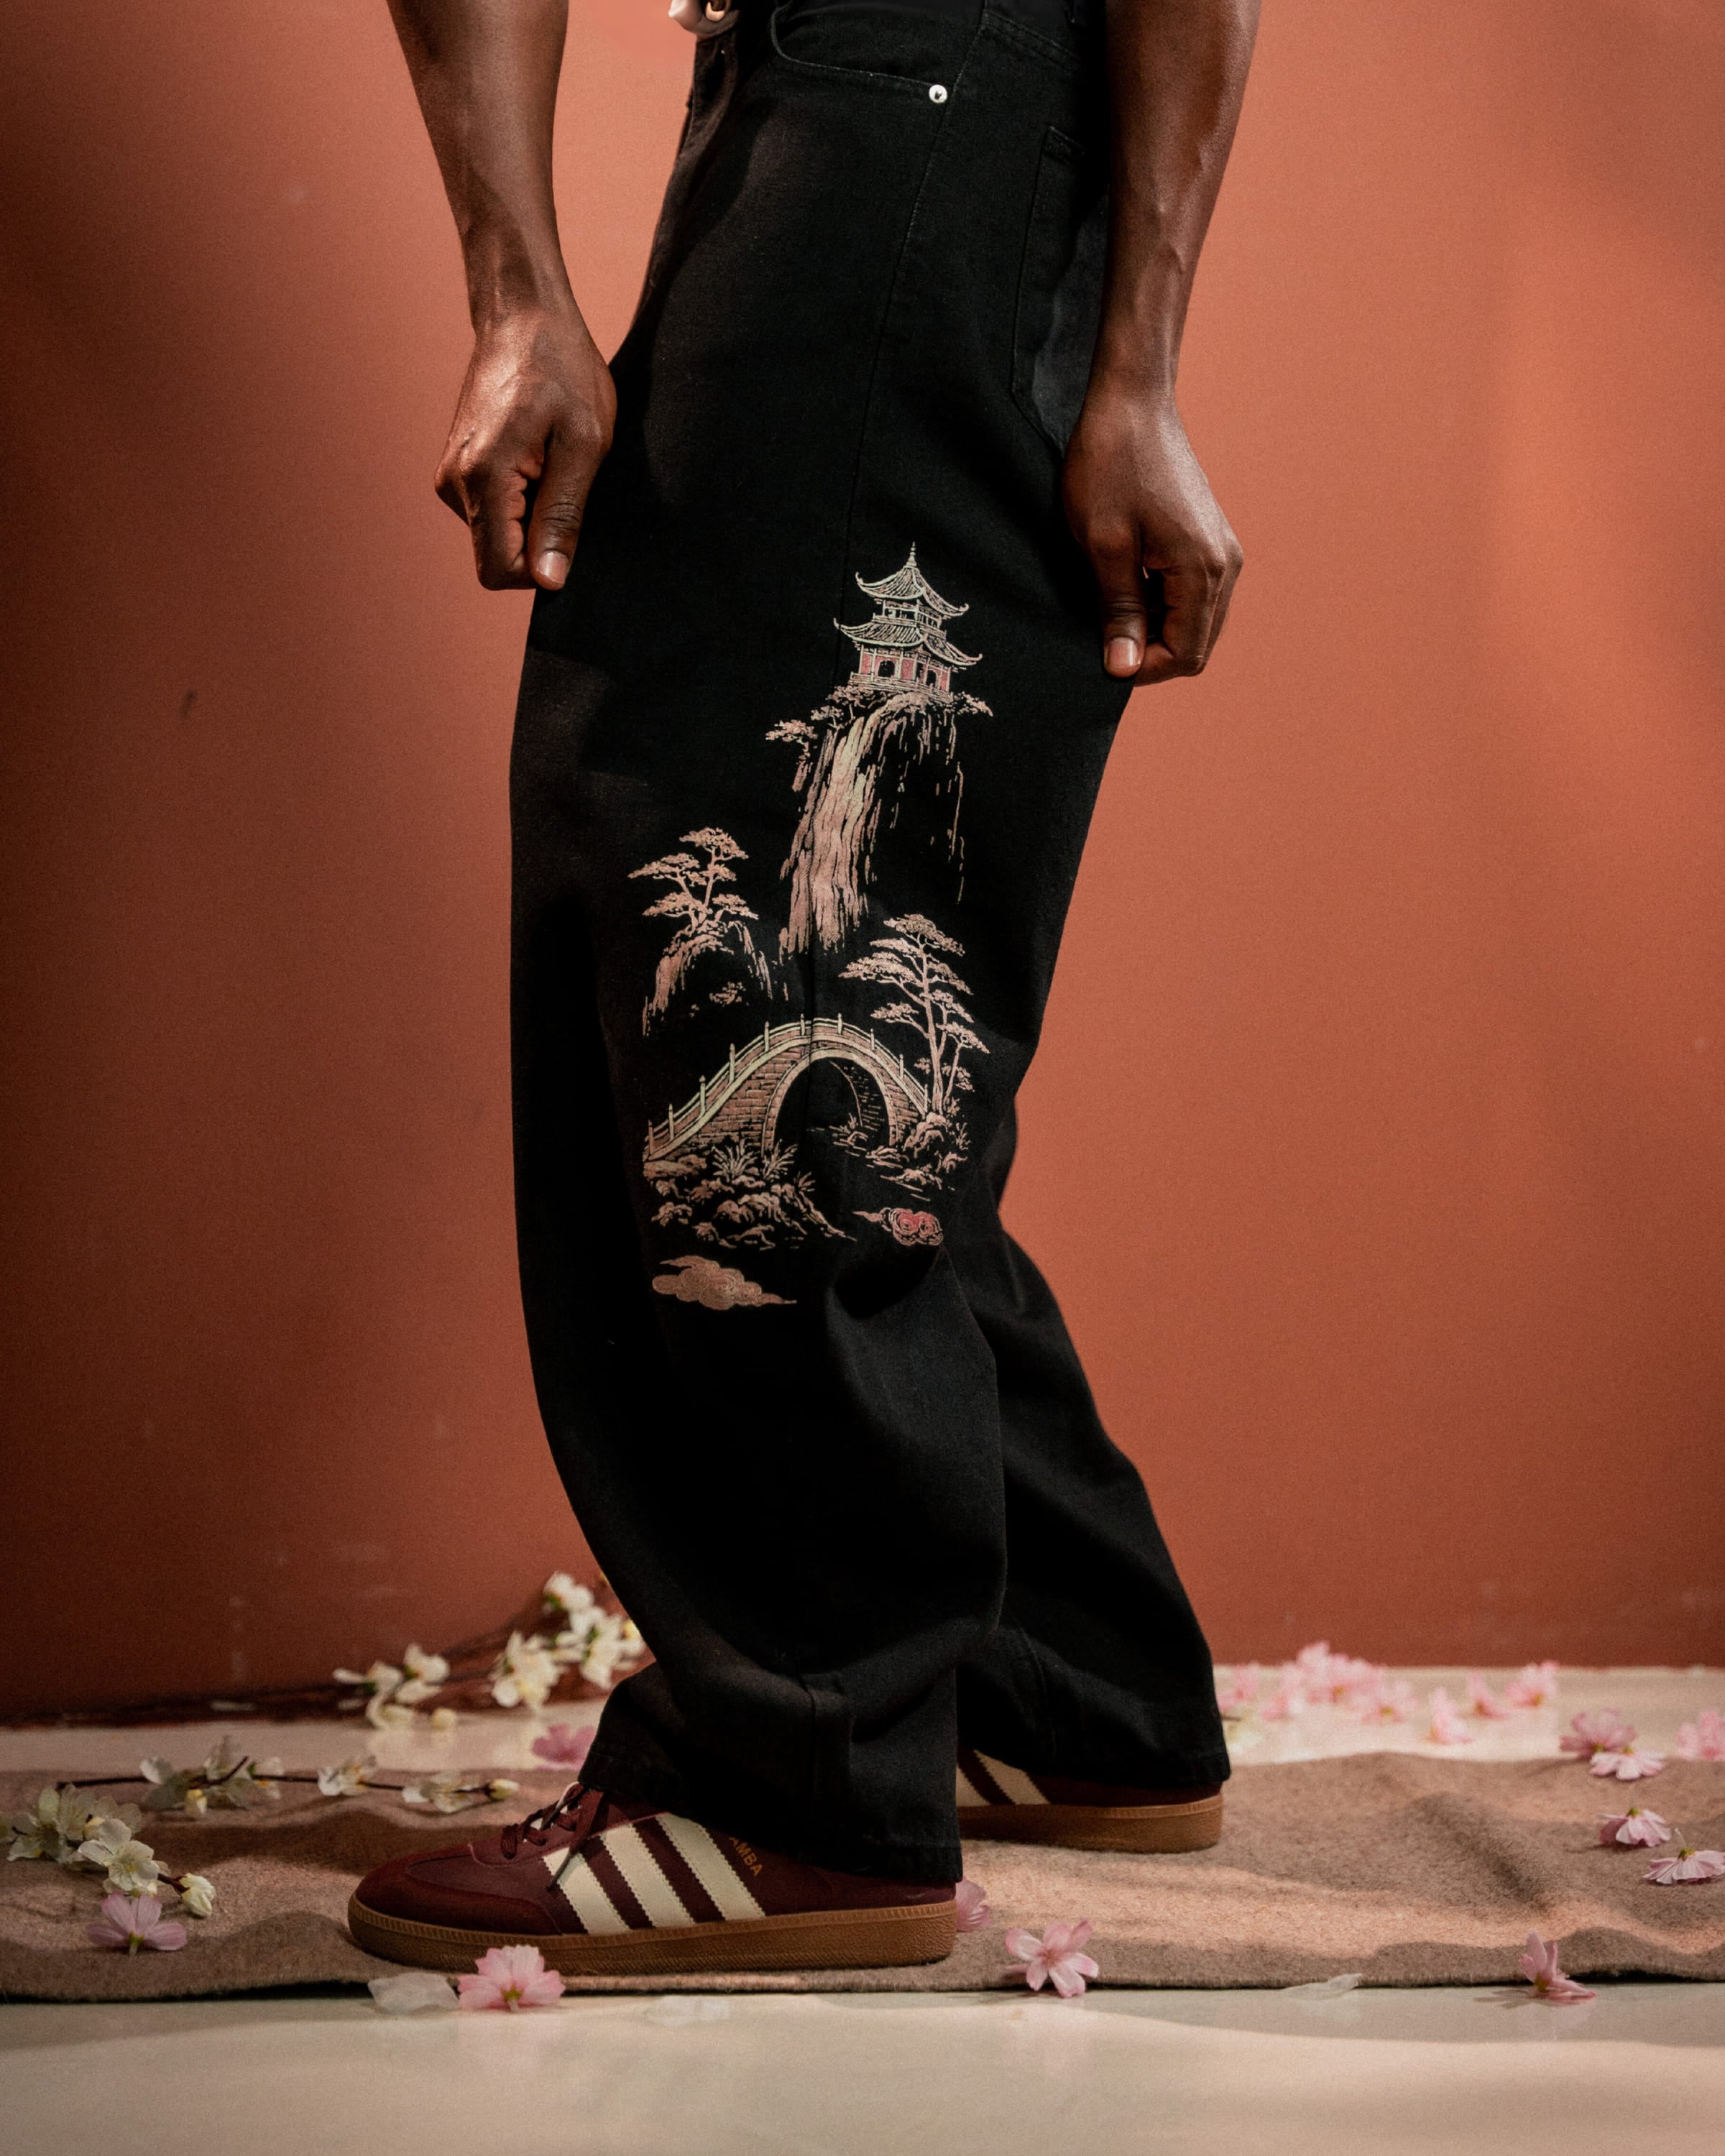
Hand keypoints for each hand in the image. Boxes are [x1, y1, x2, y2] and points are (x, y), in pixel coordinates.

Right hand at [434, 304, 616, 590]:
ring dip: (533, 515)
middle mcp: (453, 482)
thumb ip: (564, 517)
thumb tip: (550, 580)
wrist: (523, 317)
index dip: (542, 568)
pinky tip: (538, 456)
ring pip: (498, 536)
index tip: (569, 525)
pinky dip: (522, 499)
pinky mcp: (457, 470)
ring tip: (551, 460)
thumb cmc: (562, 369)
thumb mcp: (583, 445)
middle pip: (499, 558)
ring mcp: (451, 476)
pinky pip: (494, 513)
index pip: (501, 571)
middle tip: (564, 478)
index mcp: (481, 477)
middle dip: (540, 537)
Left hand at [1062, 384, 1242, 684]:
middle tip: (1102, 637)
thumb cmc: (1111, 465)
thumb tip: (1123, 667)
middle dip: (1151, 652)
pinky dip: (1161, 604)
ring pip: (1194, 621)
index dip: (1143, 669)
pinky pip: (1192, 594)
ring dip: (1155, 628)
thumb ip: (1119, 610)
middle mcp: (1225, 564)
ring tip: (1111, 608)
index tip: (1103, 657)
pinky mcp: (1209, 538)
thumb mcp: (1104, 545)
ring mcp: (1221, 550)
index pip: (1186, 655)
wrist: (1132, 401)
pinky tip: (1126, 585)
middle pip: (1196, 644)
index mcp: (1204, 569)